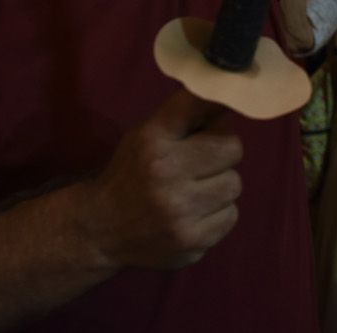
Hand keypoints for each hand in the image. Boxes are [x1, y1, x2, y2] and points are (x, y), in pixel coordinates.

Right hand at [80, 88, 242, 269]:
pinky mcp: (192, 242)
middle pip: (232, 149)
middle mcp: (166, 174)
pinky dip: (217, 214)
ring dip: (220, 185)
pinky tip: (194, 213)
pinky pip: (231, 216)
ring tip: (195, 190)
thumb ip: (185, 113)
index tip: (220, 114)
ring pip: (234, 185)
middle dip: (221, 153)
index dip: (217, 111)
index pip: (201, 106)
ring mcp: (180, 213)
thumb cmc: (131, 172)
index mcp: (154, 141)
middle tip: (200, 162)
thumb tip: (228, 94)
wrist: (102, 229)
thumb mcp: (147, 134)